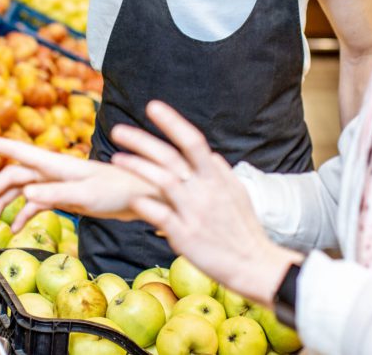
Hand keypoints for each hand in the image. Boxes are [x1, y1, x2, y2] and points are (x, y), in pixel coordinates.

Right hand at [0, 133, 157, 230]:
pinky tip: (15, 228)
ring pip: (23, 190)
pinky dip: (24, 213)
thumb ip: (57, 193)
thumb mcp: (88, 193)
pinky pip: (38, 203)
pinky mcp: (66, 196)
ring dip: (5, 203)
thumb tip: (26, 194)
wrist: (143, 197)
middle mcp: (53, 170)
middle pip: (14, 175)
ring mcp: (58, 183)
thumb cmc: (119, 191)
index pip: (18, 151)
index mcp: (55, 164)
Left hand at [111, 101, 302, 304]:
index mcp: (217, 177)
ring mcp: (194, 212)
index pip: (193, 141)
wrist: (255, 264)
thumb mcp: (238, 195)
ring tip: (116, 158)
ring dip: (137, 167)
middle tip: (118, 130)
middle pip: (170, 157)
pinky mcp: (185, 236)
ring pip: (162, 181)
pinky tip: (129, 199)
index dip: (173, 122)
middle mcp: (205, 190)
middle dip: (142, 141)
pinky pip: (159, 215)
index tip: (153, 107)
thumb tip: (210, 154)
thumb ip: (221, 173)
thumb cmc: (244, 230)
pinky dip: (143, 205)